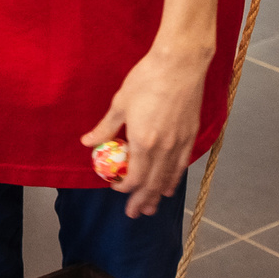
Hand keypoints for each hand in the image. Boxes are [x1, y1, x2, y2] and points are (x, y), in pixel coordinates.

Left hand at [83, 43, 209, 218]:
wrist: (180, 64)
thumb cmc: (147, 79)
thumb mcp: (120, 103)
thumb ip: (105, 127)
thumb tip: (87, 142)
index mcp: (143, 142)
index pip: (133, 178)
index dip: (123, 187)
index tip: (114, 186)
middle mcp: (163, 149)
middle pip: (151, 184)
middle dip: (140, 201)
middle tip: (133, 214)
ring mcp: (179, 143)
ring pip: (168, 178)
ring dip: (157, 195)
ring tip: (151, 208)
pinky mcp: (190, 135)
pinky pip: (182, 164)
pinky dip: (174, 178)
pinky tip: (169, 186)